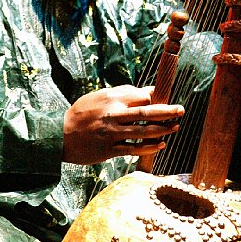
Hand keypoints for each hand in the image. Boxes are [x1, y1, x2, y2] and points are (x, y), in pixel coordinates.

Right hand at [63, 85, 183, 164]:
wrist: (59, 135)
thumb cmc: (81, 113)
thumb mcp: (99, 97)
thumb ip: (123, 93)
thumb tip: (147, 91)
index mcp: (110, 99)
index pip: (140, 97)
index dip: (154, 98)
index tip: (163, 99)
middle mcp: (113, 115)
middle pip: (146, 113)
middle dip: (167, 111)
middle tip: (181, 110)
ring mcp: (111, 134)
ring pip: (142, 132)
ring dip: (161, 129)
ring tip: (175, 127)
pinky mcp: (109, 150)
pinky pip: (133, 148)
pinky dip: (148, 147)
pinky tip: (161, 145)